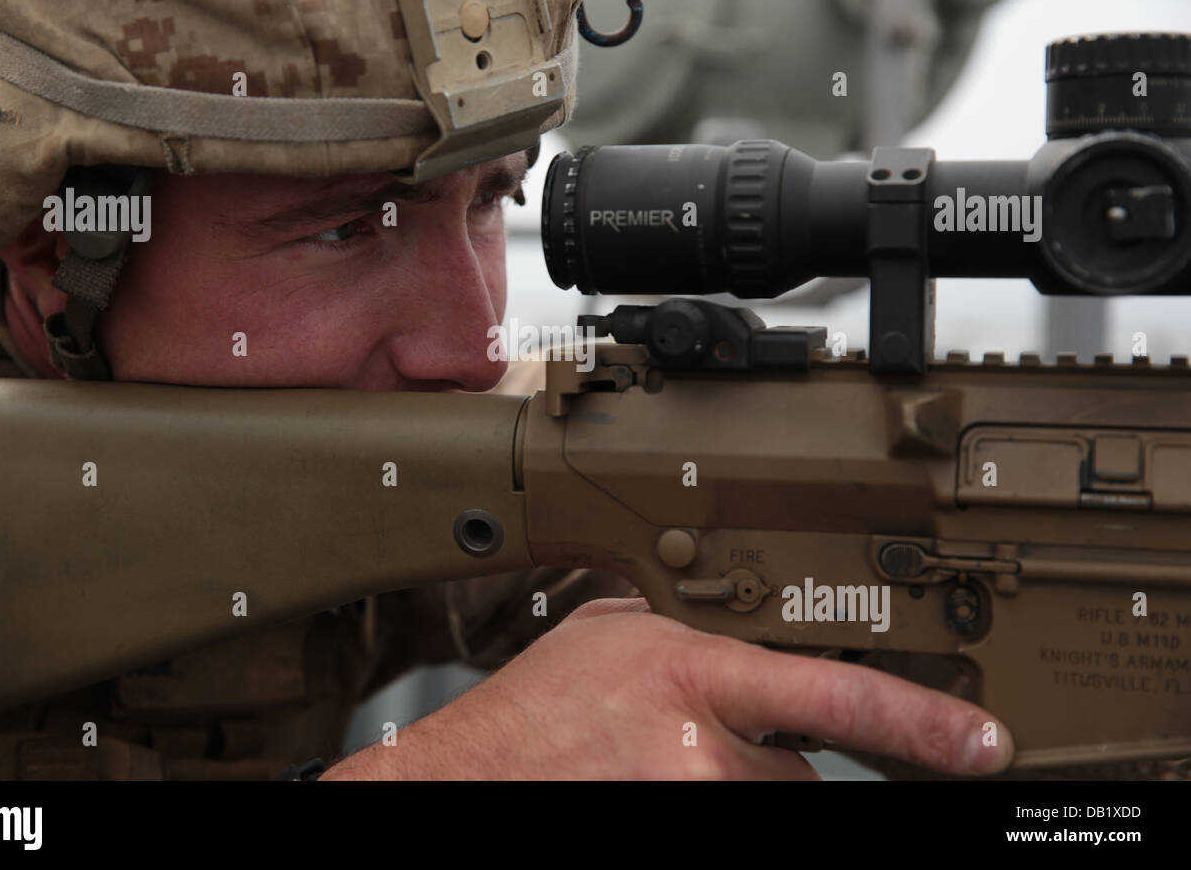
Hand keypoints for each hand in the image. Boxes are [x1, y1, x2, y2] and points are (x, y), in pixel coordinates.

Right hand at [322, 596, 1014, 778]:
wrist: (474, 777)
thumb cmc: (536, 707)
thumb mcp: (617, 631)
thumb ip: (690, 628)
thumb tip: (742, 628)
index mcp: (695, 672)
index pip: (836, 695)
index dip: (922, 722)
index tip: (983, 743)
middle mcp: (706, 749)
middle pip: (807, 775)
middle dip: (776, 762)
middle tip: (706, 743)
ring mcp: (693, 801)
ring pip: (776, 807)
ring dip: (744, 789)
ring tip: (669, 764)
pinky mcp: (681, 831)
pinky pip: (740, 823)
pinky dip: (721, 800)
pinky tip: (659, 780)